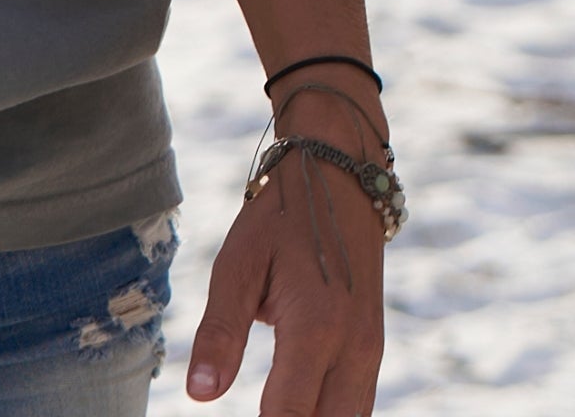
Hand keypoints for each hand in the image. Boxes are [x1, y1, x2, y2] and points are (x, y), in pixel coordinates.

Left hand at [187, 128, 386, 415]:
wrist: (339, 181)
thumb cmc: (278, 221)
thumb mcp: (236, 266)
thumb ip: (219, 334)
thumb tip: (199, 395)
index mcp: (315, 330)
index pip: (286, 416)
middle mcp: (354, 351)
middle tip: (254, 413)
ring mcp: (372, 353)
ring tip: (271, 408)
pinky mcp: (375, 350)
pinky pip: (359, 405)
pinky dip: (331, 413)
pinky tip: (300, 406)